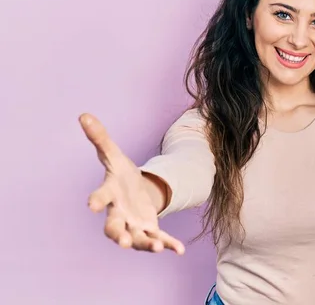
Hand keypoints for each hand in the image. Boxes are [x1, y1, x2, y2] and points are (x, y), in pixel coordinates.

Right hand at [79, 113, 184, 254]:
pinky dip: (168, 245)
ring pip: (136, 238)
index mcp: (110, 194)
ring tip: (155, 248)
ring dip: (145, 243)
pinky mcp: (149, 230)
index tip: (91, 205)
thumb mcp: (114, 155)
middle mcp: (119, 214)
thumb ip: (101, 138)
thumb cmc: (121, 175)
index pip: (101, 197)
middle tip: (121, 241)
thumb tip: (84, 115)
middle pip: (114, 227)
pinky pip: (158, 239)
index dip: (97, 200)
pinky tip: (180, 250)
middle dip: (117, 234)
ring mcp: (134, 224)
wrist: (135, 191)